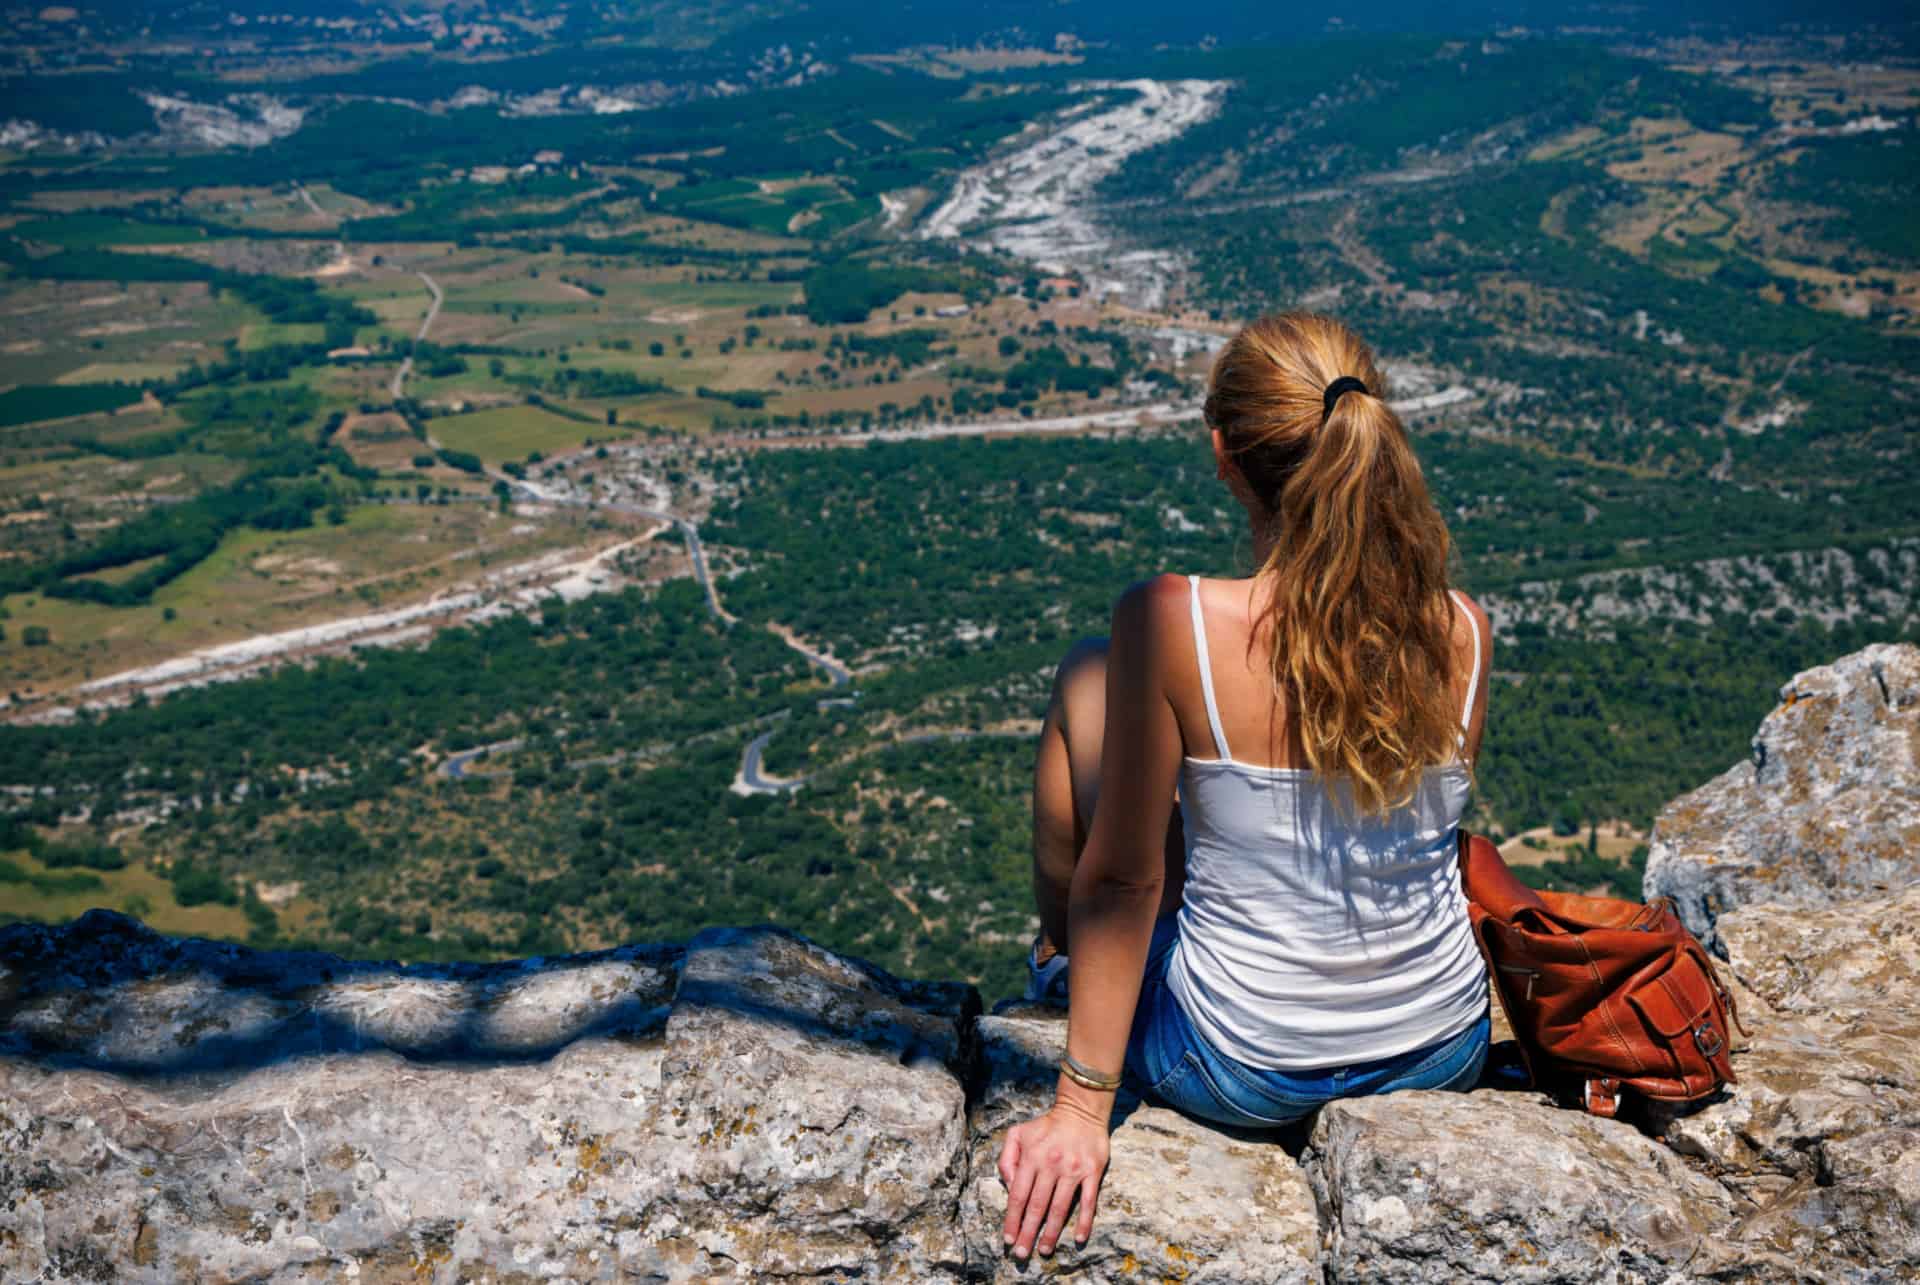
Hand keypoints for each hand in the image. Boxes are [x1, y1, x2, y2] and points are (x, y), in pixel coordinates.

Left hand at [996, 1102, 1110, 1259]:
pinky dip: (1084, 1221)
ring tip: (1044, 1250)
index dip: (1012, 1220)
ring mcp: (1073, 1169)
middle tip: (1021, 1255)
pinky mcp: (1092, 1171)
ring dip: (1051, 1232)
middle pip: (1036, 1206)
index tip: (1008, 1239)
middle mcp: (1051, 1165)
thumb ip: (1007, 1159)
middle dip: (1027, 1233)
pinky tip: (1079, 1238)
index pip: (1018, 1195)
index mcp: (1031, 1157)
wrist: (1081, 1110)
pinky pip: (1089, 1201)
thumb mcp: (1018, 1134)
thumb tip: (1009, 1185)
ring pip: (1060, 1207)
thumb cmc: (1046, 1126)